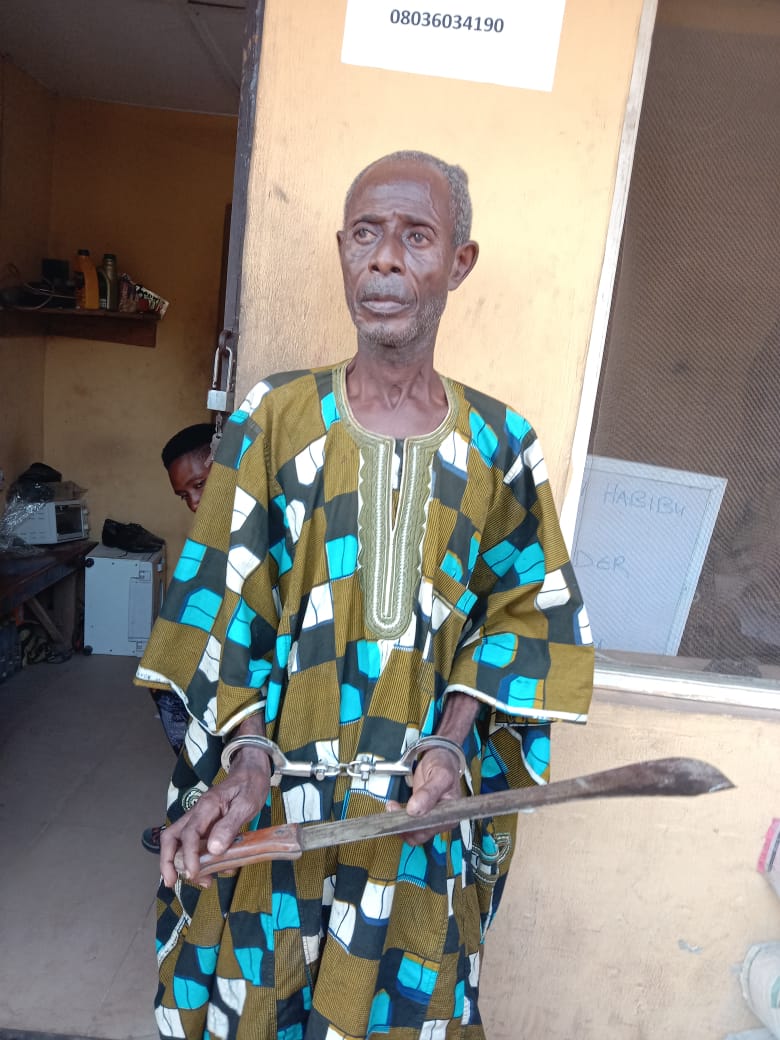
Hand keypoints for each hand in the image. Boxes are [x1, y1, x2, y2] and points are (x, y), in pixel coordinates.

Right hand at [160, 752, 270, 888]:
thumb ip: (230, 825)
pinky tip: (213, 869)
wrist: (251, 770)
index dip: (188, 856)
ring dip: (181, 862)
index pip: (189, 834)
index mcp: (206, 806)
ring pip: (178, 841)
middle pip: (171, 837)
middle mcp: (197, 813)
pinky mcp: (205, 824)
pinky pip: (195, 842)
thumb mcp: (246, 804)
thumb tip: (214, 849)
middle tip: (172, 882)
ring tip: (198, 880)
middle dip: (168, 861)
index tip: (193, 873)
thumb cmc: (250, 785)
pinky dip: (197, 858)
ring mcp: (199, 819)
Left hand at [386, 745, 462, 845]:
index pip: (430, 829)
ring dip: (398, 822)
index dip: (415, 825)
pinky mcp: (420, 813)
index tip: (403, 813)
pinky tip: (394, 807)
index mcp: (450, 815)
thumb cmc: (444, 765)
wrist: (440, 756)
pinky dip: (398, 818)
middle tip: (392, 808)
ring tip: (392, 805)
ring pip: (411, 831)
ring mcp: (429, 818)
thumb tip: (415, 810)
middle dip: (403, 823)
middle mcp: (440, 821)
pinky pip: (407, 824)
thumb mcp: (440, 774)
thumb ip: (429, 792)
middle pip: (419, 834)